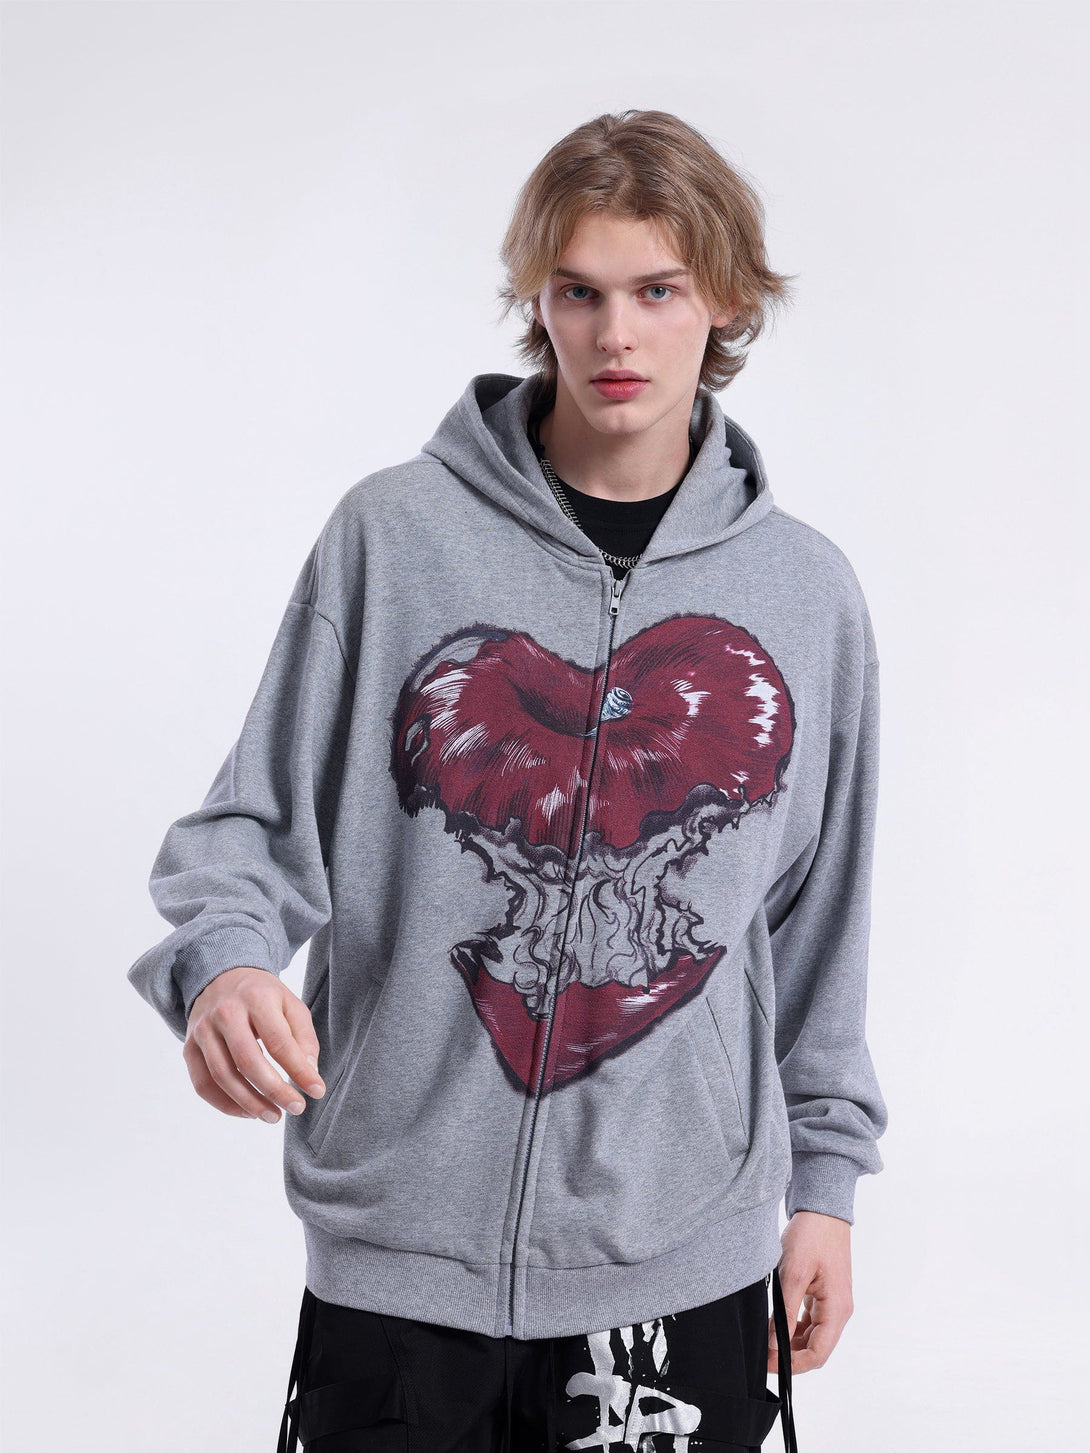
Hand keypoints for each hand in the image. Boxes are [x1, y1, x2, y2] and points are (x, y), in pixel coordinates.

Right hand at [182, 966, 325, 1123]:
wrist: (220, 978)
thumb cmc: (263, 996)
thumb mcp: (290, 1004)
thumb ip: (304, 1037)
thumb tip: (309, 1074)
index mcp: (256, 998)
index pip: (279, 1041)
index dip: (299, 1070)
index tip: (317, 1091)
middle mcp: (225, 1012)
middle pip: (248, 1061)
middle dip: (274, 1091)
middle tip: (296, 1108)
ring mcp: (202, 1030)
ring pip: (223, 1077)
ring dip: (250, 1103)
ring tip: (274, 1116)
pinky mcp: (188, 1047)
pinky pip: (203, 1084)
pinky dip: (226, 1105)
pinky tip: (248, 1112)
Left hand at [768, 1210, 852, 1374]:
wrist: (822, 1210)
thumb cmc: (812, 1235)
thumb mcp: (793, 1272)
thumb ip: (784, 1311)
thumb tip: (774, 1343)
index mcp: (837, 1308)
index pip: (819, 1353)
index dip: (794, 1364)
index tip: (770, 1364)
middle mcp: (839, 1310)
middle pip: (816, 1348)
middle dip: (790, 1356)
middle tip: (763, 1355)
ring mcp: (833, 1303)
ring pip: (812, 1336)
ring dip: (791, 1342)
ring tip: (767, 1340)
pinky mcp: (824, 1295)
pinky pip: (811, 1321)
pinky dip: (795, 1327)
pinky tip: (777, 1324)